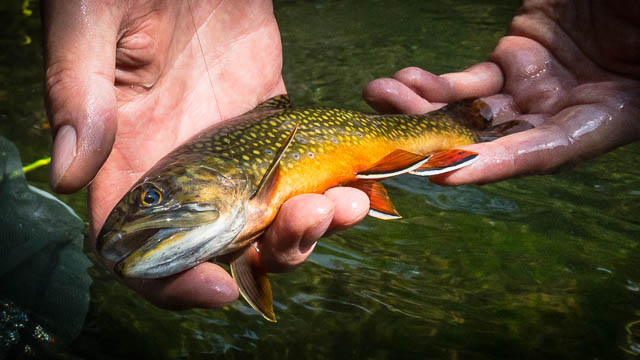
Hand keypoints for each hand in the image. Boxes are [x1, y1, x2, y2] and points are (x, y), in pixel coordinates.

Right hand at [43, 0, 368, 308]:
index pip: (141, 250)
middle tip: (313, 216)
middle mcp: (186, 167)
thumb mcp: (92, 22)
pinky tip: (357, 180)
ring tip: (347, 201)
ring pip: (274, 216)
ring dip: (314, 225)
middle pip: (228, 246)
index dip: (172, 283)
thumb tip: (72, 175)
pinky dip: (333, 184)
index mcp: (131, 157)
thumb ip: (79, 92)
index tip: (218, 287)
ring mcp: (236, 148)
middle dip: (275, 251)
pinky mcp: (274, 120)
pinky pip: (305, 170)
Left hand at [363, 0, 639, 184]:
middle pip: (494, 140)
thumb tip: (550, 95)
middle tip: (390, 137)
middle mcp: (566, 111)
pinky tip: (406, 81)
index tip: (443, 172)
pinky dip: (438, 85)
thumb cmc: (638, 10)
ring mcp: (538, 86)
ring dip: (423, 110)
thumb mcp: (638, 31)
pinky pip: (472, 80)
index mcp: (610, 116)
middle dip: (437, 141)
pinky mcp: (518, 57)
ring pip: (474, 111)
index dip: (491, 164)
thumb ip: (617, 81)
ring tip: (381, 96)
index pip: (542, 152)